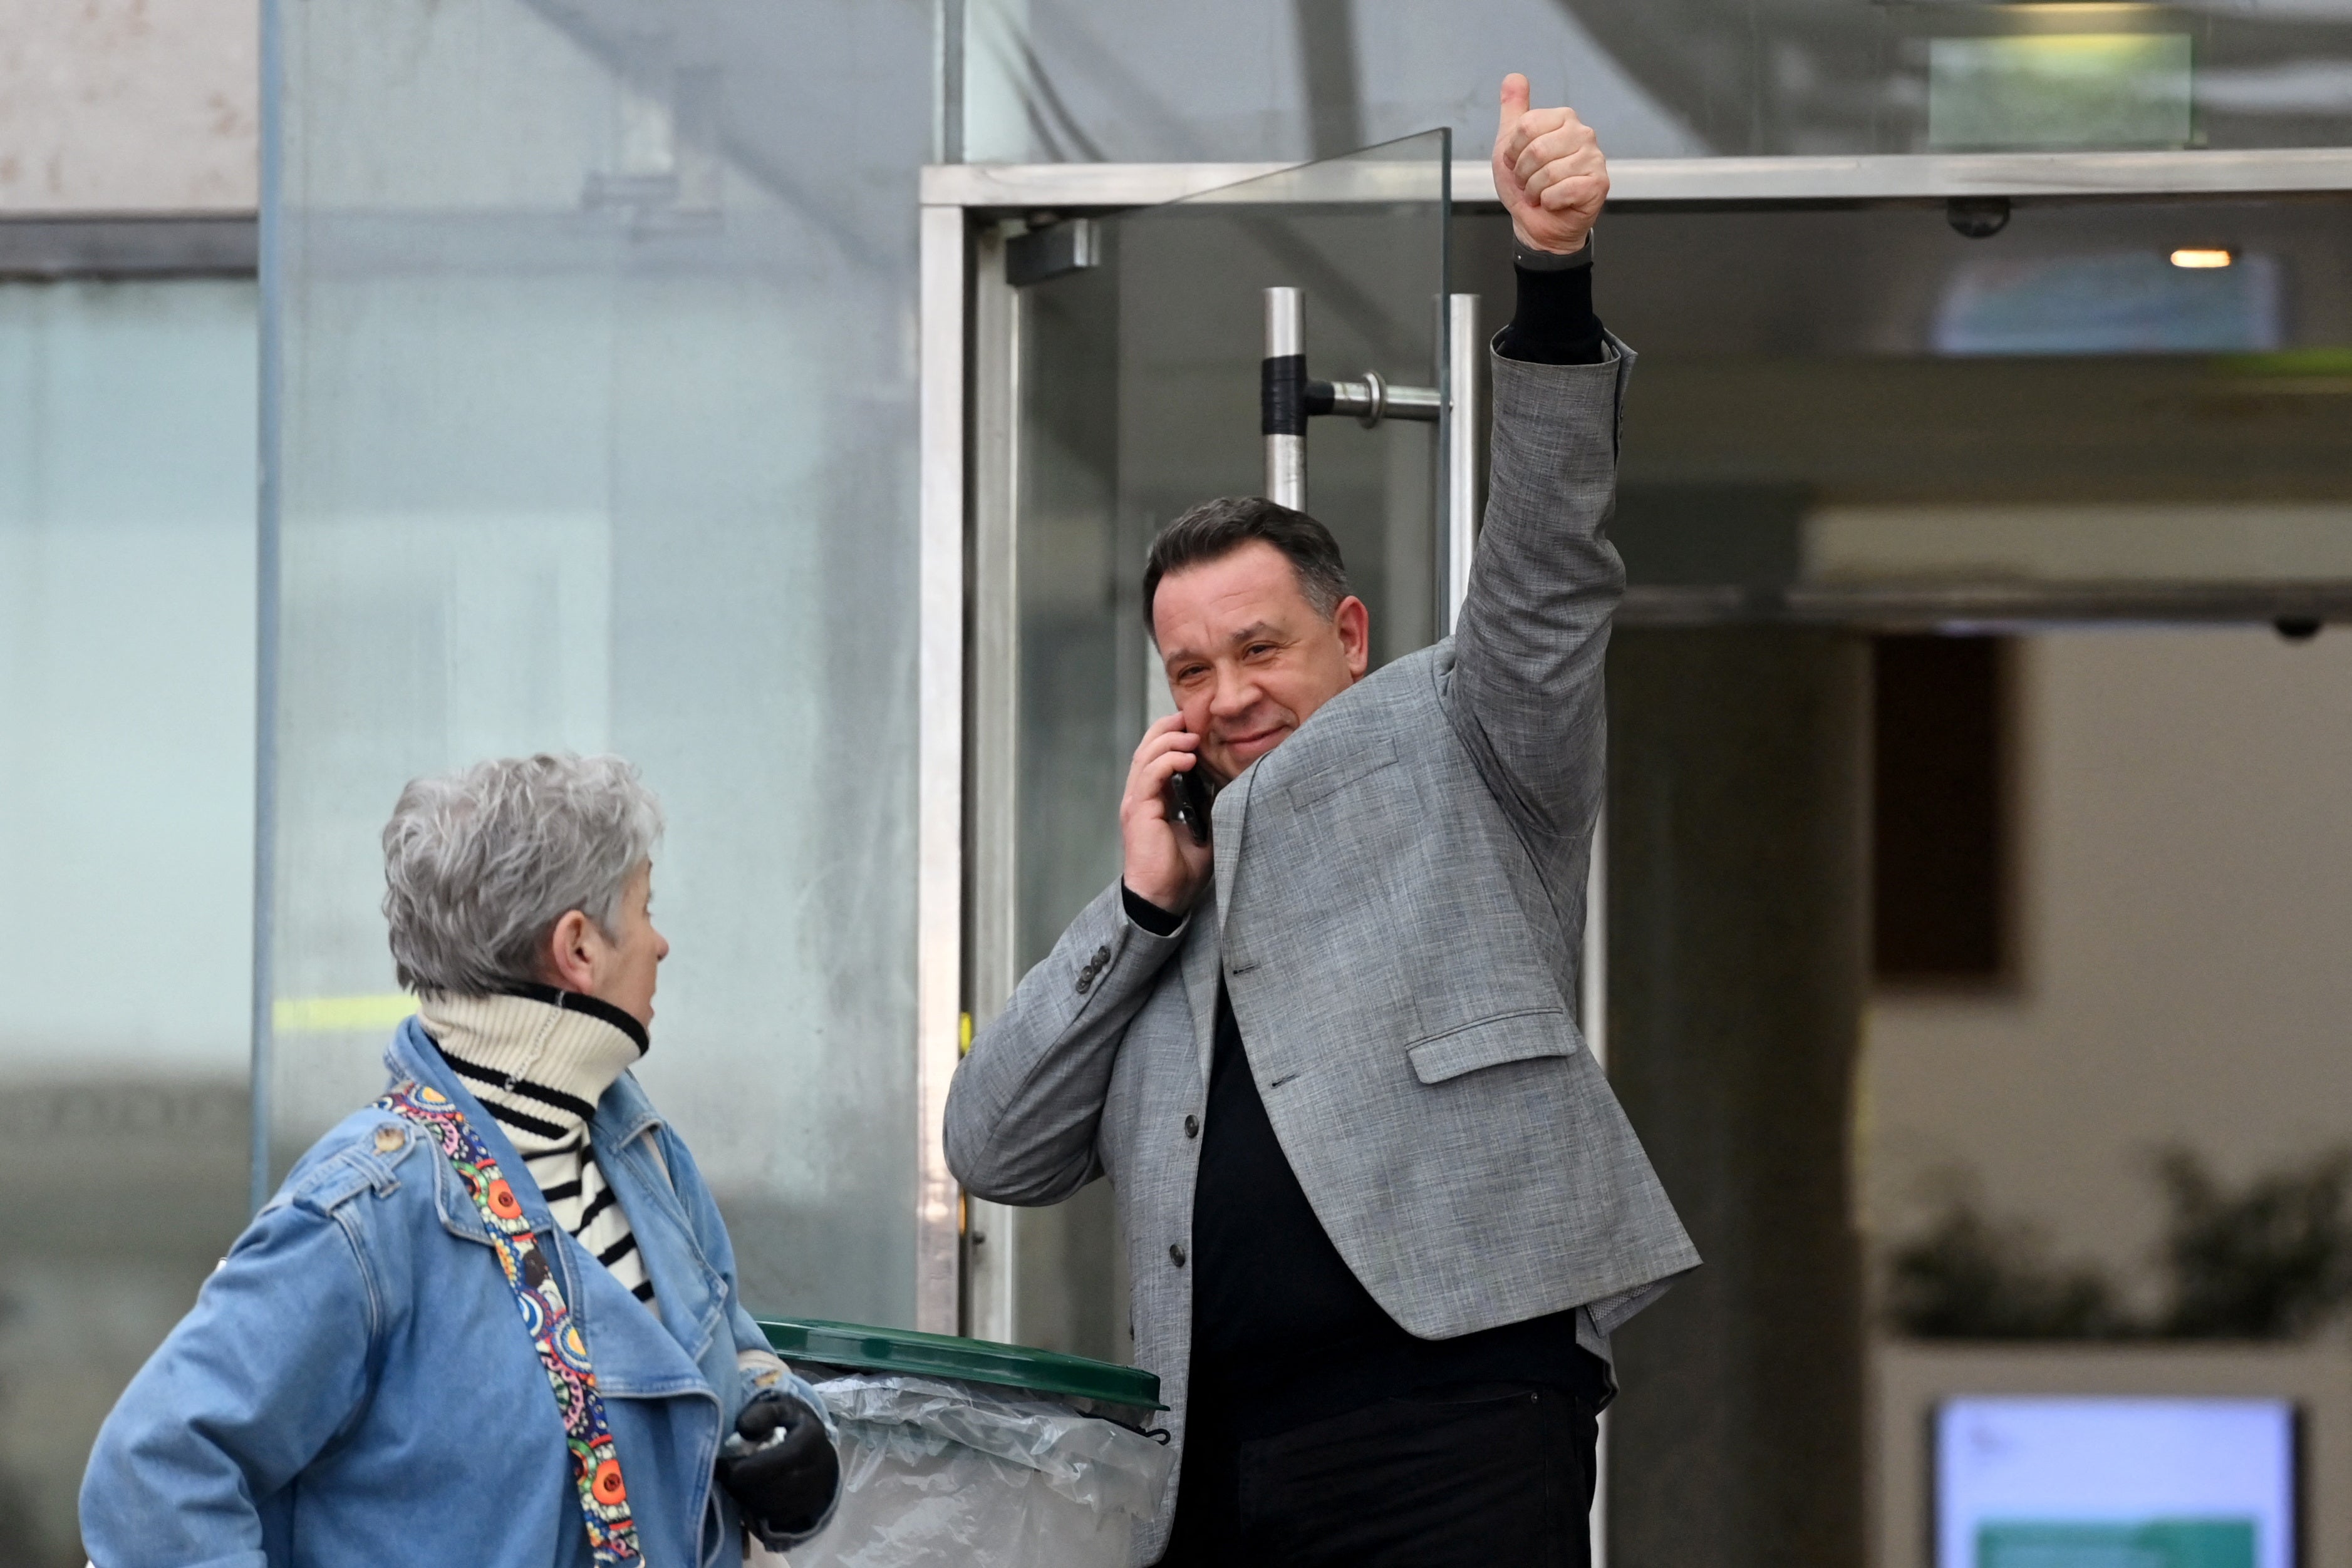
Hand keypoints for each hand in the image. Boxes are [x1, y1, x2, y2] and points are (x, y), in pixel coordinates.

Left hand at [715, 1395, 838, 1539]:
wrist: (819, 1452)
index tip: (721, 1464)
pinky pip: (774, 1517)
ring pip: (770, 1505)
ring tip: (733, 1481)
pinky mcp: (805, 1511)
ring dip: (745, 1496)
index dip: (744, 1467)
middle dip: (740, 1483)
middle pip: (770, 1487)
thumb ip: (763, 1413)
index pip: (776, 1461)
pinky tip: (747, 1492)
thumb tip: (744, 1429)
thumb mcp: (781, 1409)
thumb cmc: (793, 1427)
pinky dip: (755, 1507)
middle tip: (722, 1474)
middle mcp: (817, 1470)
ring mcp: (813, 1494)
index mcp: (811, 1440)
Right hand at [1121, 714, 1214, 913]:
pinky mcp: (1137, 811)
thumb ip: (1208, 805)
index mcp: (1153, 799)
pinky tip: (1188, 759)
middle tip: (1191, 718)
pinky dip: (1168, 761)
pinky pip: (1150, 775)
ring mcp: (1136, 802)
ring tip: (1193, 736)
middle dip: (1168, 728)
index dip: (1172, 736)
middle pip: (1147, 748)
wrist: (1164, 899)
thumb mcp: (1204, 830)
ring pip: (1146, 756)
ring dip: (1170, 741)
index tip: (1196, 726)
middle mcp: (1140, 796)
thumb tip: (1228, 783)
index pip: (1157, 756)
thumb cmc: (1182, 871)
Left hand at [1492, 73, 1607, 255]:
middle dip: (1523, 174)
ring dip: (1535, 190)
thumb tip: (1514, 77)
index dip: (1513, 152)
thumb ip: (1514, 111)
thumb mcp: (1510, 145)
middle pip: (1537, 149)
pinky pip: (1561, 191)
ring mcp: (1594, 158)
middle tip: (1529, 182)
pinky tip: (1554, 202)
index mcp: (1563, 118)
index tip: (1517, 163)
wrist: (1537, 222)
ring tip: (1541, 193)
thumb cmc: (1527, 184)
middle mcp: (1583, 133)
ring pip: (1548, 173)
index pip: (1526, 126)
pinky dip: (1548, 202)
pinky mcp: (1598, 183)